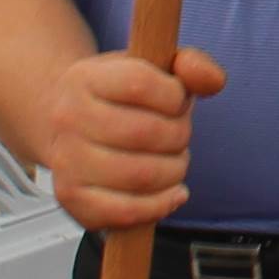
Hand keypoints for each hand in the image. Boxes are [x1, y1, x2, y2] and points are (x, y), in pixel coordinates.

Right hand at [41, 45, 219, 228]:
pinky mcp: (73, 199)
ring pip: (141, 175)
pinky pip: (127, 211)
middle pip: (146, 133)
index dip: (174, 96)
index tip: (177, 101)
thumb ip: (192, 66)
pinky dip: (161, 205)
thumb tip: (213, 80)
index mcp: (85, 78)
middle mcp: (68, 119)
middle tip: (178, 135)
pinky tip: (173, 192)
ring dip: (174, 170)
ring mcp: (66, 162)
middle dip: (179, 136)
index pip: (140, 84)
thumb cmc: (116, 98)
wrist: (65, 125)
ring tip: (173, 161)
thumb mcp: (151, 68)